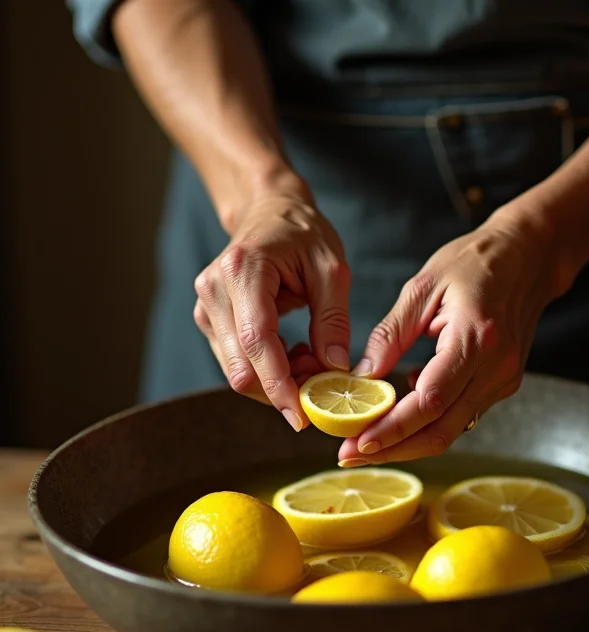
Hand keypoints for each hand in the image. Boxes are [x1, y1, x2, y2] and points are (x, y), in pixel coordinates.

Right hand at [193, 186, 350, 430]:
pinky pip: (237, 362)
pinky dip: (268, 371)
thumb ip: (333, 319)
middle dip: (282, 389)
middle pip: (240, 367)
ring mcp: (206, 307)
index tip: (301, 416)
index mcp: (242, 270)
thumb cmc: (303, 234)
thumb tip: (335, 369)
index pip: (256, 341)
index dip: (278, 384)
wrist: (269, 211)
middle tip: (322, 383)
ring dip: (276, 382)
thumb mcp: (332, 268)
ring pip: (237, 372)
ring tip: (313, 360)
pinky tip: (295, 353)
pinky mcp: (210, 321)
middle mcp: (213, 290)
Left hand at [338, 209, 567, 464]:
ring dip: (407, 443)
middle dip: (393, 449)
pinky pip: (460, 415)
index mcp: (475, 339)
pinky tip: (398, 413)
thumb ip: (390, 335)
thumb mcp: (421, 287)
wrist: (527, 257)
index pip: (430, 401)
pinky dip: (427, 422)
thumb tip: (360, 376)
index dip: (392, 429)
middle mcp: (495, 368)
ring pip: (451, 430)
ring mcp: (503, 380)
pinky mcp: (502, 384)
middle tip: (351, 454)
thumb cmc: (474, 263)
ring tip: (366, 442)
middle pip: (441, 430)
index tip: (358, 443)